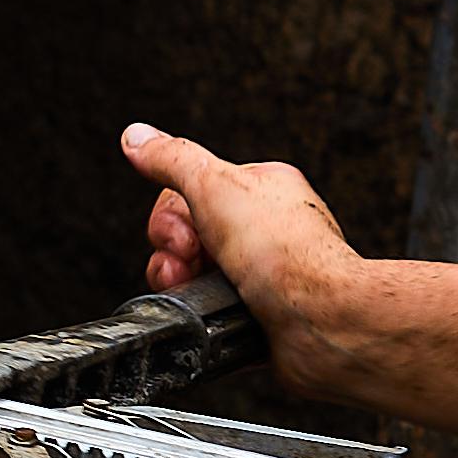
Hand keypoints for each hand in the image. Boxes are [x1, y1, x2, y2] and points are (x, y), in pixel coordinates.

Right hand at [124, 122, 368, 333]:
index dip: (173, 218)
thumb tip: (136, 136)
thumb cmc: (289, 254)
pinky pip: (210, 314)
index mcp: (259, 189)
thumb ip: (172, 159)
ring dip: (184, 289)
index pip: (188, 192)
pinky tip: (219, 317)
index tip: (184, 235)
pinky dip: (204, 318)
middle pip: (184, 238)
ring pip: (191, 279)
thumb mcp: (215, 186)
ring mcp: (259, 275)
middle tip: (191, 264)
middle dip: (174, 257)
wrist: (321, 321)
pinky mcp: (255, 316)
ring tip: (202, 295)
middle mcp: (262, 230)